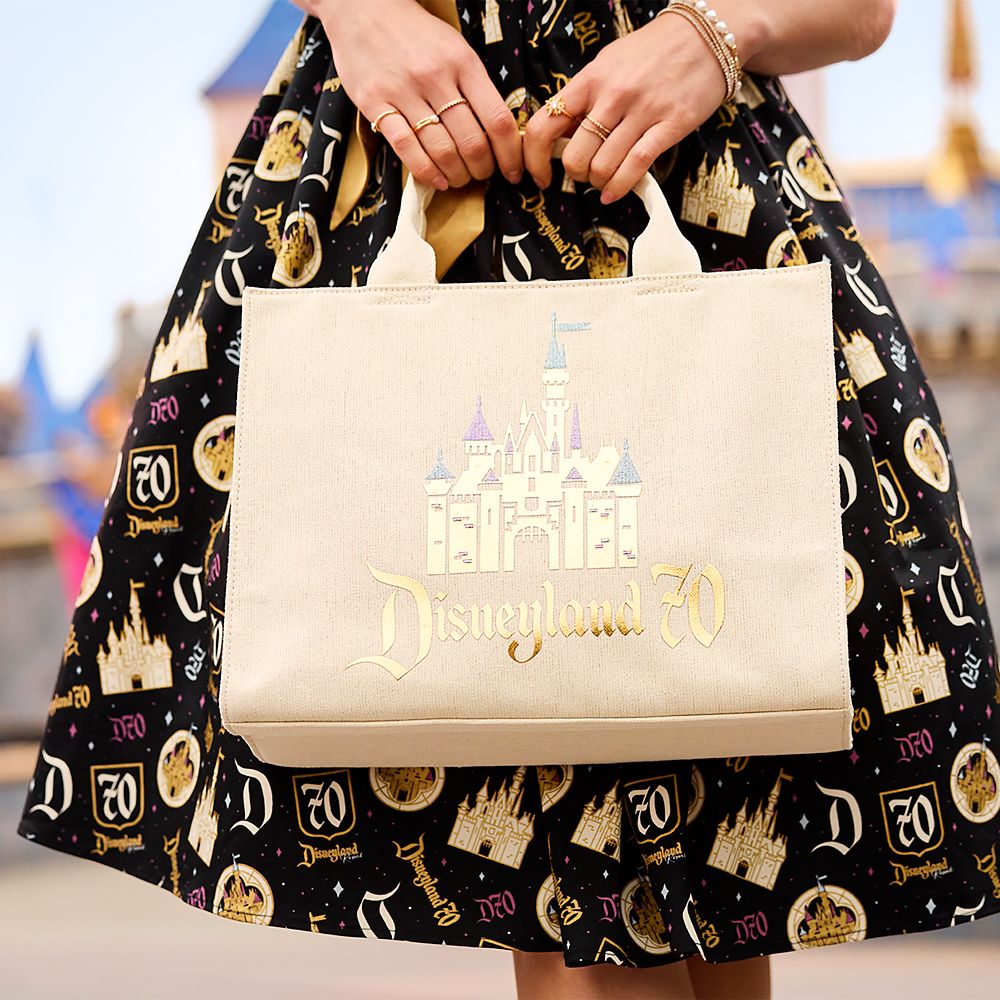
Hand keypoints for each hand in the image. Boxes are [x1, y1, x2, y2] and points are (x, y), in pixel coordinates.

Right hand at [302, 0, 522, 189]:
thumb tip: (500, 132)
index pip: (498, 119)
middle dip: (482, 169)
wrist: (361, 8)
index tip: (512, 171)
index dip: (510, 154)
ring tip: (460, 179)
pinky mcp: (375, 102)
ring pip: (442, 150)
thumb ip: (475, 86)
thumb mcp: (455, 49)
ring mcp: (404, 91)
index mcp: (463, 62)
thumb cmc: (415, 34)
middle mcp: (435, 77)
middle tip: (482, 175)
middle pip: (472, 142)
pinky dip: (426, 172)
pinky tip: (437, 180)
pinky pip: (406, 148)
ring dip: (457, 175)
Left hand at [522, 10, 738, 203]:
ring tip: (604, 178)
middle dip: (575, 174)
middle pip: (575, 156)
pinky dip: (619, 187)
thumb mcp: (608, 64)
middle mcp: (613, 95)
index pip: (545, 125)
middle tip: (584, 173)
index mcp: (590, 79)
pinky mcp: (669, 126)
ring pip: (603, 166)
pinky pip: (635, 166)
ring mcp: (642, 111)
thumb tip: (558, 134)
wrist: (706, 36)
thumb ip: (584, 97)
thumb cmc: (652, 52)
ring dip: (599, 181)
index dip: (535, 158)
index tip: (539, 174)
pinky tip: (613, 193)